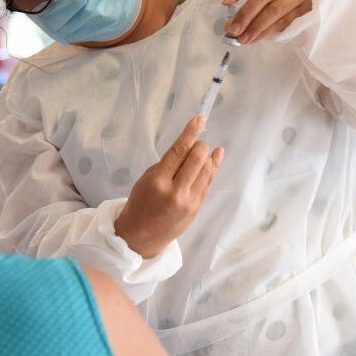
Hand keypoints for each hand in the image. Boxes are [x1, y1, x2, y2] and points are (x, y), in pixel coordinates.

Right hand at [115, 117, 223, 258]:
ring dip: (207, 156)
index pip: (178, 151)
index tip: (200, 119)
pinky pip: (208, 182)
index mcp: (158, 182)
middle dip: (200, 145)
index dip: (191, 133)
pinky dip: (212, 168)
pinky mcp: (197, 208)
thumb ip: (166, 165)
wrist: (140, 237)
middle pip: (197, 159)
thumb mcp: (146, 180)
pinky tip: (215, 157)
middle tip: (199, 140)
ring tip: (204, 149)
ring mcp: (189, 201)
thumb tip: (188, 148)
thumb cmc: (140, 204)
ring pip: (207, 170)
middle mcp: (175, 192)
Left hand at [222, 0, 312, 44]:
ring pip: (275, 12)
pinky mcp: (306, 9)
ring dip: (256, 28)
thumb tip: (226, 2)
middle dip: (246, 15)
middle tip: (233, 30)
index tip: (225, 2)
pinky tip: (257, 38)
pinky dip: (268, 32)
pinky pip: (284, 23)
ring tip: (243, 39)